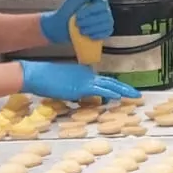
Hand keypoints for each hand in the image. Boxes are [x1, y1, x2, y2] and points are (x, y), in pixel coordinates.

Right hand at [18, 60, 139, 101]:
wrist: (36, 74)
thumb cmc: (45, 80)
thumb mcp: (63, 86)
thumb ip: (74, 92)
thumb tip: (79, 99)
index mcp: (83, 73)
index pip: (102, 81)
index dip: (114, 87)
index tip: (123, 93)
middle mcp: (87, 74)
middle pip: (110, 81)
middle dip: (124, 87)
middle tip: (136, 93)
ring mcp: (85, 79)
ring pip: (109, 85)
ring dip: (123, 90)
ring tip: (134, 95)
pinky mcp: (82, 86)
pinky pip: (101, 90)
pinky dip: (111, 93)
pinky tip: (119, 97)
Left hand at [39, 0, 112, 45]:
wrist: (60, 26)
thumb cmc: (67, 10)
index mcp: (98, 0)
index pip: (102, 5)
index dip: (91, 11)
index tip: (79, 14)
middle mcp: (105, 10)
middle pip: (105, 16)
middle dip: (89, 21)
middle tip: (77, 22)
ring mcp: (106, 21)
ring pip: (105, 25)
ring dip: (91, 28)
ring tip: (80, 29)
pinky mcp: (105, 32)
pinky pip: (106, 34)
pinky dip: (95, 34)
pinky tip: (87, 34)